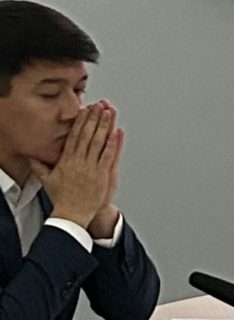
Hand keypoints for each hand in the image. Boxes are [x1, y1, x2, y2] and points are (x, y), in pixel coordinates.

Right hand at [44, 104, 122, 234]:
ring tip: (109, 112)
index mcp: (66, 161)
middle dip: (93, 118)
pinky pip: (108, 155)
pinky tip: (116, 132)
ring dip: (104, 125)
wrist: (72, 214)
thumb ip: (40, 167)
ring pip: (99, 142)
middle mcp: (79, 162)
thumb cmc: (62, 199)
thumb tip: (31, 157)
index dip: (80, 121)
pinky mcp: (102, 175)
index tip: (85, 109)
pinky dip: (113, 143)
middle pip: (87, 135)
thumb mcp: (47, 181)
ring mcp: (91, 168)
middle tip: (99, 104)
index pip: (74, 136)